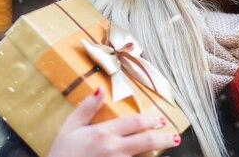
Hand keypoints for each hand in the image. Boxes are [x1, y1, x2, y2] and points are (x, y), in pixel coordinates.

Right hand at [47, 87, 180, 156]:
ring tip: (169, 148)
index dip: (149, 120)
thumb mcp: (70, 127)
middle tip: (176, 137)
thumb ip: (87, 108)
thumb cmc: (62, 153)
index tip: (160, 120)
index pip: (133, 123)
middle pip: (145, 141)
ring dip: (157, 152)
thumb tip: (100, 88)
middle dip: (163, 138)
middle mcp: (113, 149)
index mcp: (103, 133)